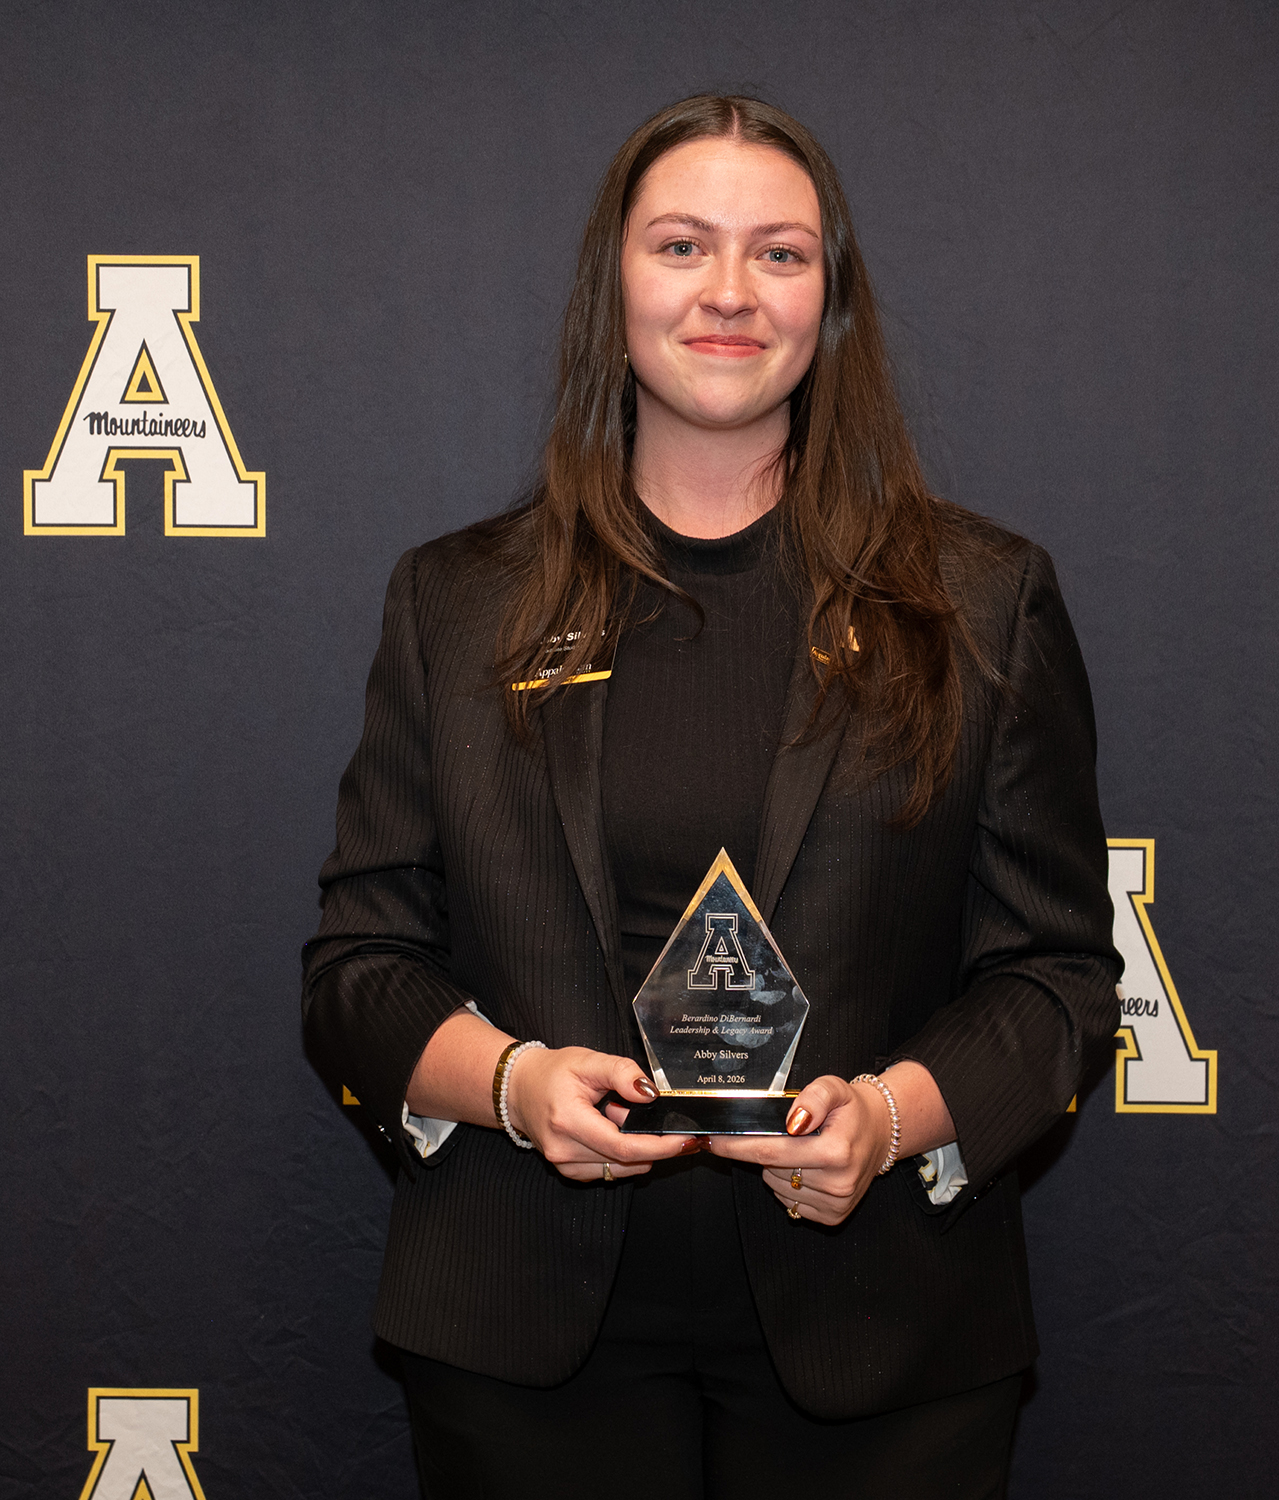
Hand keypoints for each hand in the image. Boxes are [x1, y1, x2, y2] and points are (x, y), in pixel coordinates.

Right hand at [505, 1046, 699, 1181]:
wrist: (519, 1089)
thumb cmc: (552, 1073)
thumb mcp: (588, 1060)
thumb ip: (621, 1072)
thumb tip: (650, 1093)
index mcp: (568, 1121)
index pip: (623, 1146)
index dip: (660, 1146)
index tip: (686, 1140)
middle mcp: (564, 1151)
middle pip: (626, 1160)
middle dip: (650, 1141)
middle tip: (647, 1114)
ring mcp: (565, 1166)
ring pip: (622, 1168)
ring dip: (635, 1147)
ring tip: (619, 1115)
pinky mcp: (570, 1173)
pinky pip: (610, 1170)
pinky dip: (622, 1154)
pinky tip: (612, 1130)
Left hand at [706, 1075, 892, 1224]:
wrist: (881, 1134)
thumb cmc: (852, 1110)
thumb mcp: (835, 1088)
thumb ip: (813, 1098)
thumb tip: (793, 1121)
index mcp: (835, 1151)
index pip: (770, 1151)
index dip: (736, 1146)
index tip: (712, 1141)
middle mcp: (836, 1183)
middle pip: (771, 1169)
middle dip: (766, 1149)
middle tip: (785, 1133)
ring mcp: (835, 1203)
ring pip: (776, 1186)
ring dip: (778, 1168)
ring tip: (802, 1149)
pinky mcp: (832, 1216)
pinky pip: (790, 1202)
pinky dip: (789, 1185)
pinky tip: (807, 1168)